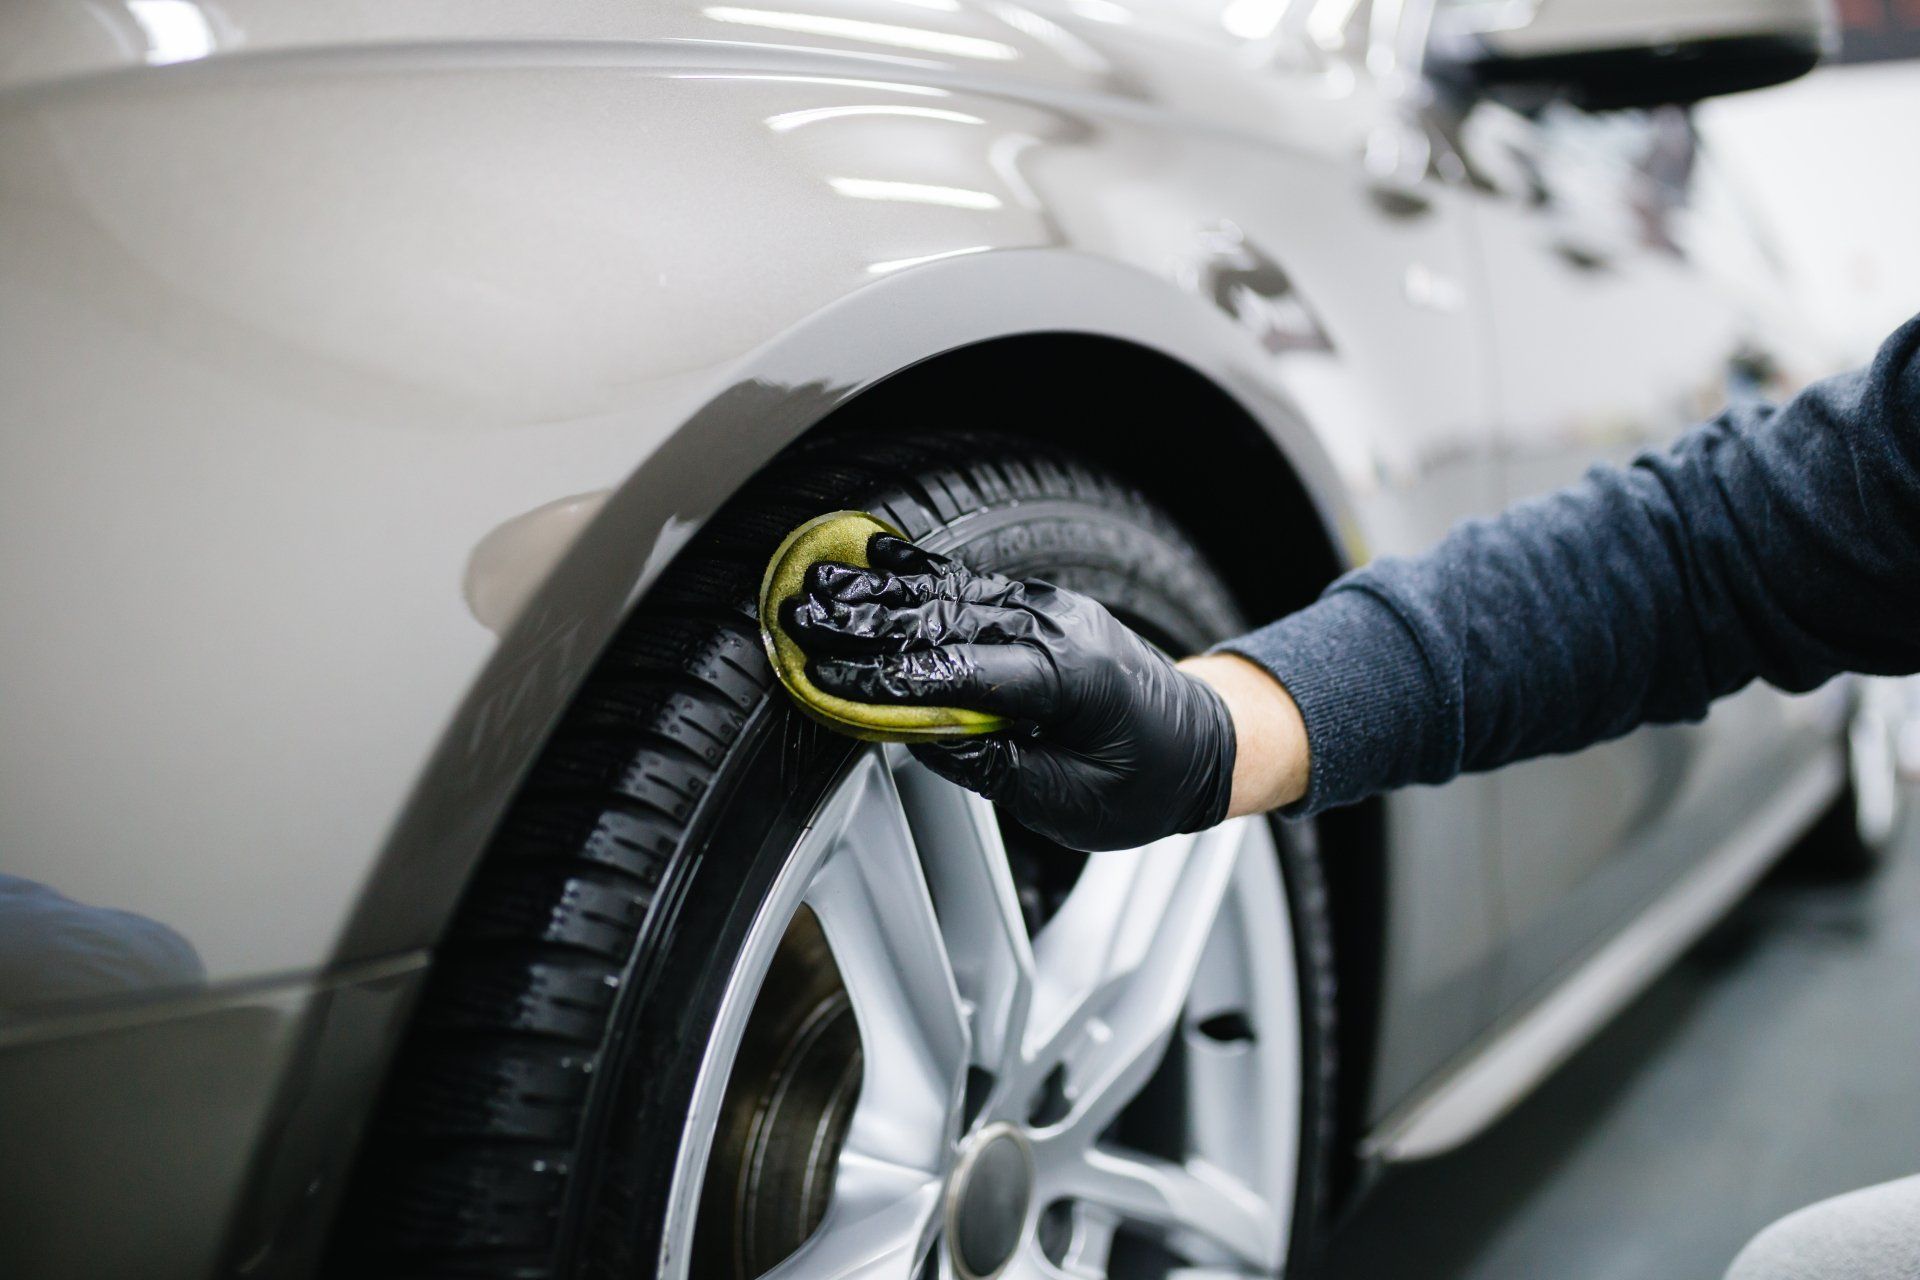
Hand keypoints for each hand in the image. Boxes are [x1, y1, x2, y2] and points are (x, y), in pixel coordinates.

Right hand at [783, 534, 1243, 850]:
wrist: (1206, 742)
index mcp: (1071, 679)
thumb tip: (922, 740)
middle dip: (864, 623)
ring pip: (949, 595)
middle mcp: (1058, 628)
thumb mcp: (1072, 804)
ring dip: (877, 593)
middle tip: (799, 620)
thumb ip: (996, 769)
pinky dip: (917, 575)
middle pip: (944, 620)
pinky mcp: (1040, 607)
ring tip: (815, 586)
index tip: (827, 678)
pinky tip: (872, 558)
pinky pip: (969, 586)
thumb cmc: (1146, 783)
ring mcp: (1050, 609)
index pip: (961, 674)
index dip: (888, 678)